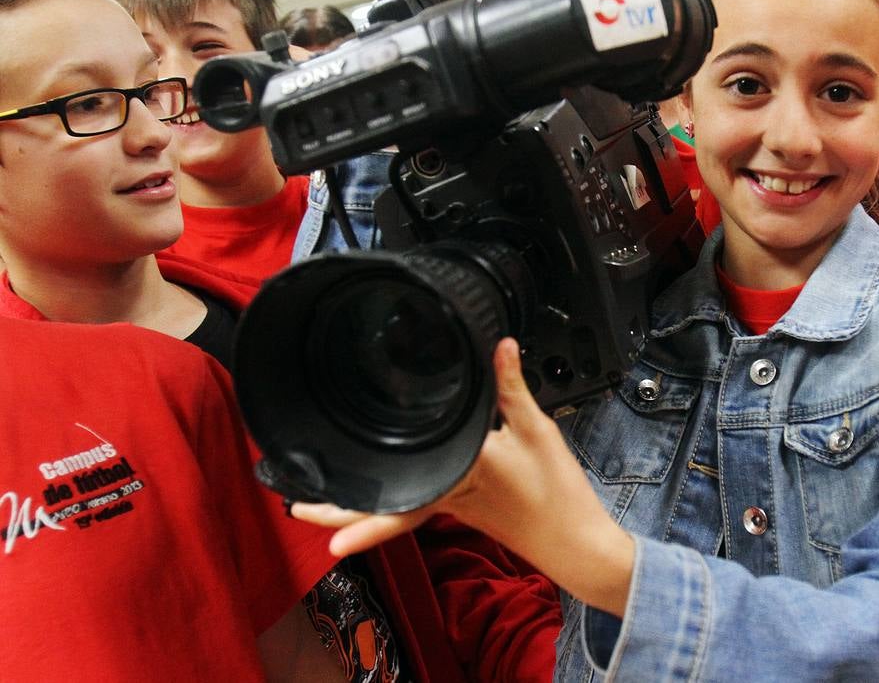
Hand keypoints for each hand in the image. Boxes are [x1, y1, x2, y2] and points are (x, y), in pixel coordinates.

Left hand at [292, 337, 635, 615]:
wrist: (573, 542)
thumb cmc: (558, 493)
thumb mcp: (537, 431)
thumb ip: (512, 387)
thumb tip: (499, 346)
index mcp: (465, 468)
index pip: (410, 463)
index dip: (368, 464)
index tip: (331, 455)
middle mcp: (450, 492)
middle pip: (384, 505)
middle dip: (337, 509)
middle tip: (294, 507)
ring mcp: (452, 506)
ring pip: (392, 510)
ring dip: (353, 511)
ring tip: (313, 508)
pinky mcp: (459, 509)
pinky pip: (413, 507)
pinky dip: (386, 504)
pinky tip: (375, 493)